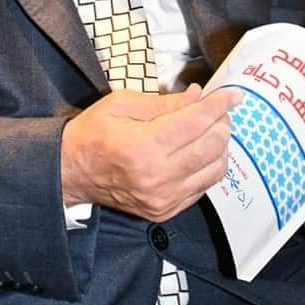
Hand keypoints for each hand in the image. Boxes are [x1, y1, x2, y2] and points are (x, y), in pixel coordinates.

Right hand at [60, 84, 242, 221]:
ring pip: (214, 169)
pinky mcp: (165, 211)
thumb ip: (164, 102)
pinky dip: (209, 166)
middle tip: (218, 109)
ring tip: (211, 129)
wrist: (72, 172)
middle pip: (212, 146)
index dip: (220, 104)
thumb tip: (198, 96)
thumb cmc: (93, 133)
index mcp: (143, 146)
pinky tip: (199, 150)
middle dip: (222, 122)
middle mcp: (157, 177)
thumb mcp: (122, 104)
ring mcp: (163, 198)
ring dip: (220, 145)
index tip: (233, 94)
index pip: (197, 122)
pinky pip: (203, 187)